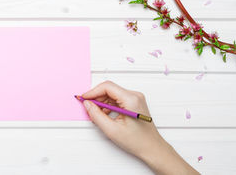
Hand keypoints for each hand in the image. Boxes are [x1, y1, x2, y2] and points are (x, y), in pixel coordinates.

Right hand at [82, 81, 198, 174]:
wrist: (152, 148)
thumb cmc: (138, 141)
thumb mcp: (112, 130)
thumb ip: (96, 115)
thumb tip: (88, 104)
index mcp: (131, 99)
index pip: (107, 87)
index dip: (93, 92)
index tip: (84, 98)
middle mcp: (135, 96)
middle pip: (109, 89)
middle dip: (96, 98)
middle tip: (88, 107)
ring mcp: (135, 98)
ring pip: (112, 94)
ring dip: (102, 102)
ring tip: (97, 114)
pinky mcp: (134, 102)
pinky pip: (117, 99)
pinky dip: (108, 105)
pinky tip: (104, 115)